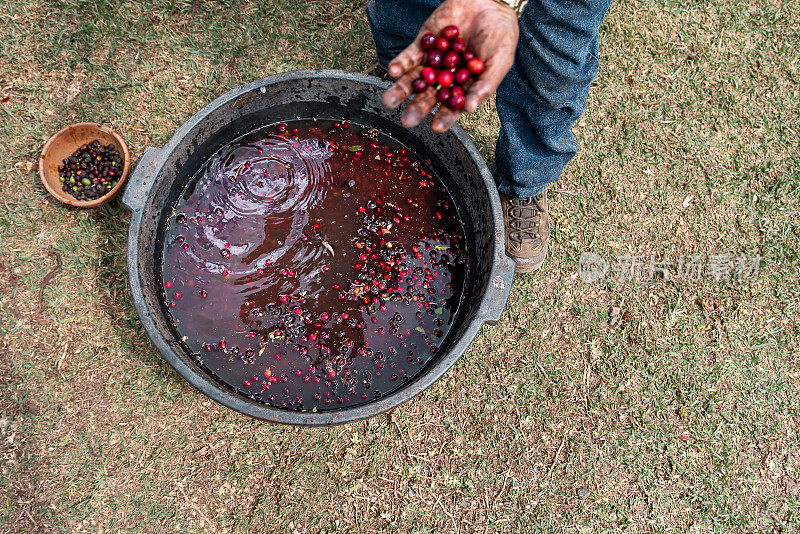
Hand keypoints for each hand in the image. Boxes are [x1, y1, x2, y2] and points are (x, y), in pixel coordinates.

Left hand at [382, 0, 518, 132]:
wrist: (490, 3)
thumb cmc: (501, 36)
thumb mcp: (500, 61)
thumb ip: (485, 84)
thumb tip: (469, 109)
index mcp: (464, 87)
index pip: (452, 107)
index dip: (445, 118)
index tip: (436, 127)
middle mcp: (445, 78)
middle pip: (428, 97)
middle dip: (417, 109)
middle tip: (406, 120)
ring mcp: (433, 61)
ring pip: (414, 79)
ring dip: (401, 90)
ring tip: (389, 101)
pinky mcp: (424, 43)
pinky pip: (410, 56)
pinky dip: (401, 63)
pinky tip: (394, 70)